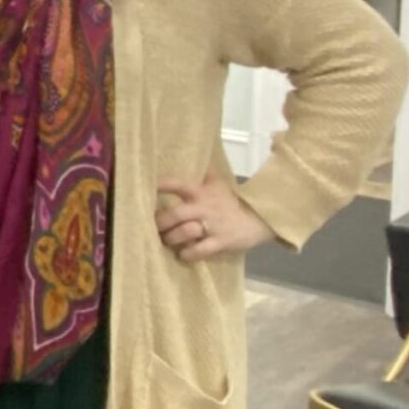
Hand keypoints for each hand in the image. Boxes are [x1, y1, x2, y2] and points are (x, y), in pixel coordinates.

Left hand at [155, 169, 273, 263]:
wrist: (262, 217)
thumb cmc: (233, 201)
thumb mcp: (218, 184)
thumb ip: (203, 174)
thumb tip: (196, 154)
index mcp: (202, 191)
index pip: (177, 184)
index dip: (161, 185)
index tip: (145, 188)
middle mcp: (204, 207)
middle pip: (174, 214)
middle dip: (160, 222)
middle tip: (153, 227)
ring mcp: (212, 226)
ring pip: (184, 232)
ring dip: (171, 238)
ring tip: (167, 240)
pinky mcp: (221, 242)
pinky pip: (199, 250)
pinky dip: (188, 253)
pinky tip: (183, 254)